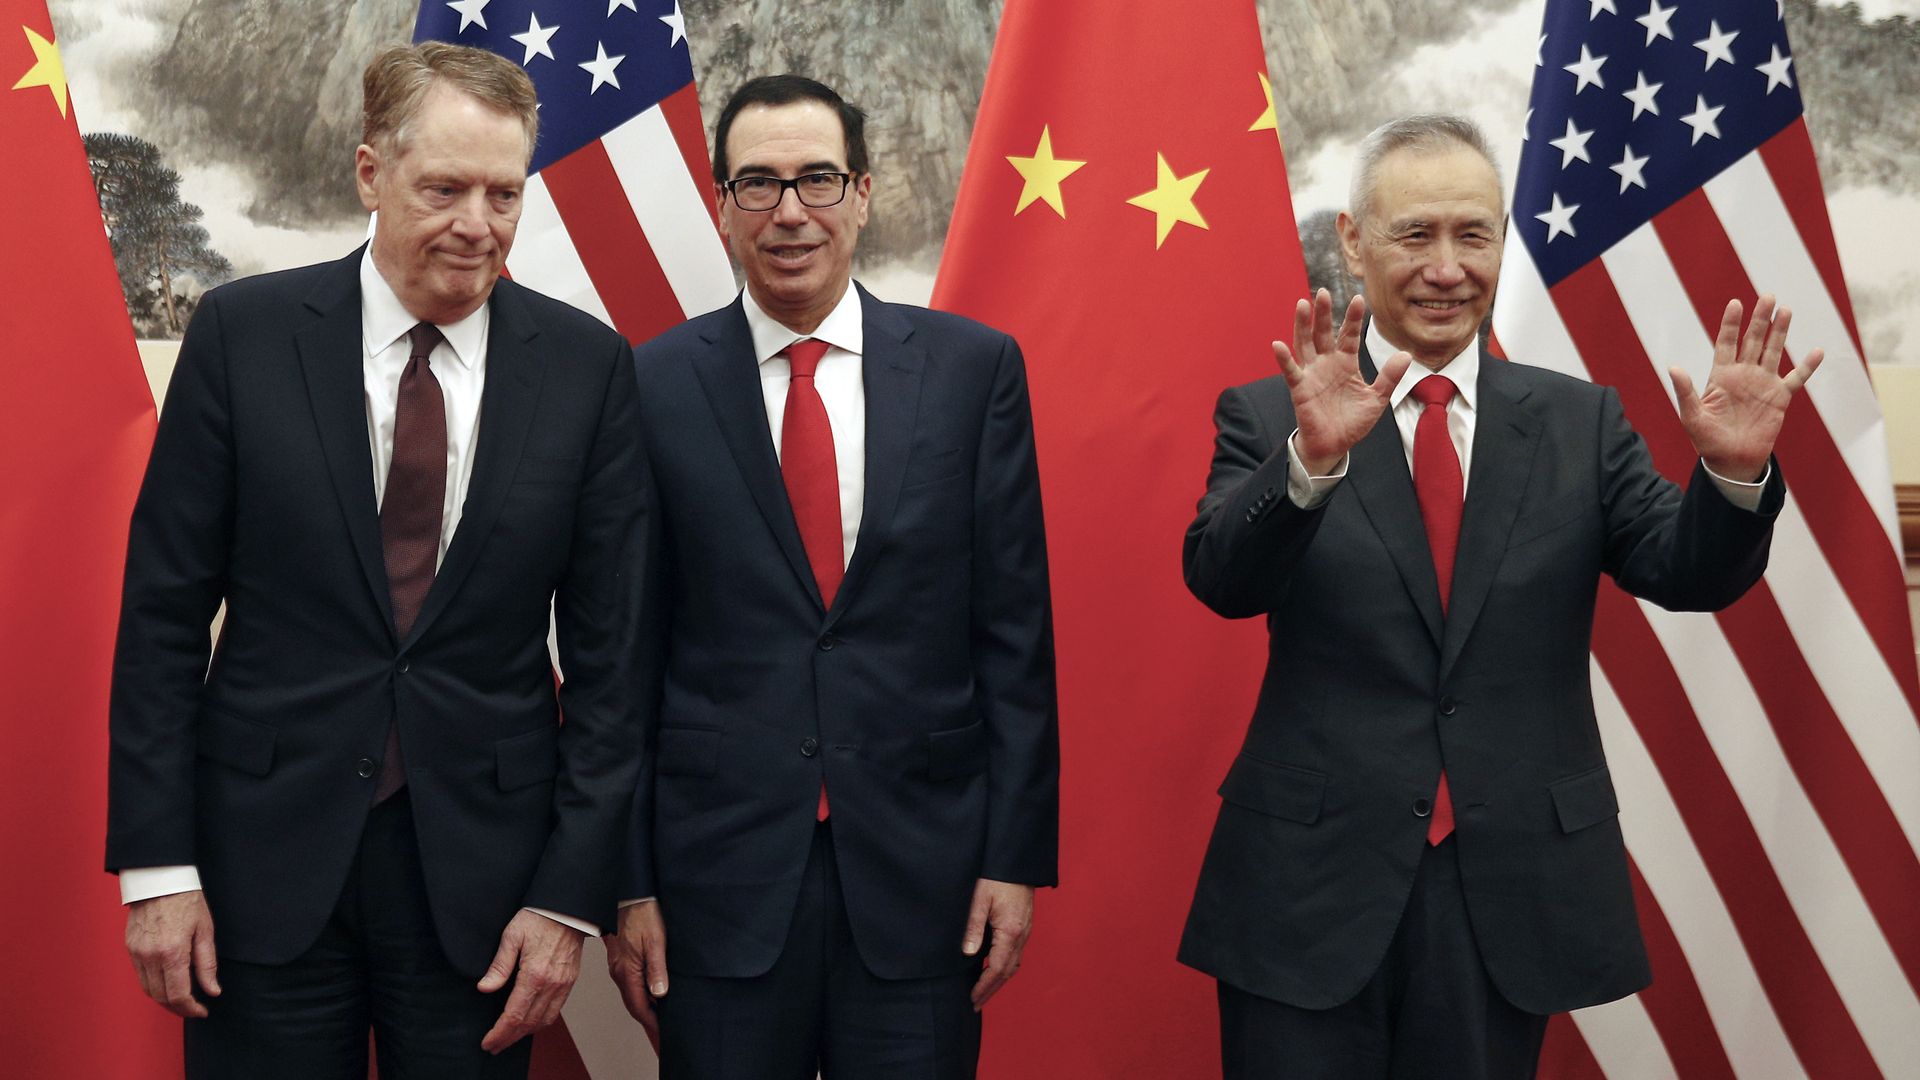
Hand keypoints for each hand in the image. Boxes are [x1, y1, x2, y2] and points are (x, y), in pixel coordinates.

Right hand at [126, 890, 220, 1017]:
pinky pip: (140, 976)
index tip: (202, 1011)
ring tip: (182, 999)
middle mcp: (150, 957)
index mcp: (172, 953)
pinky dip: (153, 985)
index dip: (190, 1009)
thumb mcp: (205, 931)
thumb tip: (213, 991)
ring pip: (148, 989)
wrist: (160, 880)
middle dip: (178, 1008)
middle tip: (194, 1008)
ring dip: (164, 999)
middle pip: (160, 997)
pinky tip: (167, 981)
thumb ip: (207, 964)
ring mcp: (137, 953)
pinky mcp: (130, 948)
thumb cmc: (187, 901)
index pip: (178, 994)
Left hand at [477, 910, 584, 1053]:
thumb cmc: (539, 917)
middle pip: (528, 1024)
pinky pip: (556, 1010)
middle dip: (509, 1038)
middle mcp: (551, 984)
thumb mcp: (511, 936)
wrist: (568, 908)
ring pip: (544, 1021)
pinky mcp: (570, 981)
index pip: (514, 1015)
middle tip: (494, 1045)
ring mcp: (563, 984)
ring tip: (510, 1037)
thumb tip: (485, 988)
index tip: (488, 1042)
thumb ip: (498, 966)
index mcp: (534, 974)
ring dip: (525, 1033)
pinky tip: (530, 1021)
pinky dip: (541, 1022)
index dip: (499, 1033)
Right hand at [608, 901, 668, 1049]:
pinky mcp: (619, 957)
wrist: (629, 895)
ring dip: (643, 1004)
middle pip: (632, 1002)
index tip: (662, 1032)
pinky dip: (639, 991)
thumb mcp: (656, 942)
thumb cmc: (643, 914)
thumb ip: (656, 969)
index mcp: (627, 970)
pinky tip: (651, 989)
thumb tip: (659, 994)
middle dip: (647, 1017)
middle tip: (662, 1027)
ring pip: (630, 992)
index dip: (650, 1021)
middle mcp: (619, 971)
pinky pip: (628, 981)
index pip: (638, 1006)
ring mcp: (617, 964)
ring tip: (660, 1012)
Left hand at [962, 878, 1033, 1010]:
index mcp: (1010, 931)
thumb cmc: (996, 877)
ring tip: (983, 991)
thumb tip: (969, 953)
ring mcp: (1025, 931)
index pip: (998, 968)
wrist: (1017, 861)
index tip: (973, 998)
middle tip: (976, 1003)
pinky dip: (1005, 966)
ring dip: (999, 980)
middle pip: (1008, 971)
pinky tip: (994, 967)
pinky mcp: (1024, 925)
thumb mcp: (979, 900)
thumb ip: (973, 927)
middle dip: (992, 989)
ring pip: (1014, 964)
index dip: (985, 986)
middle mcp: (1022, 935)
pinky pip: (1016, 953)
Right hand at [1274, 290, 1411, 474]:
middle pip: (1323, 333)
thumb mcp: (1377, 399)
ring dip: (1303, 325)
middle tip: (1323, 292)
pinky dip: (1284, 359)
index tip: (1360, 299)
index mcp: (1346, 363)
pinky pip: (1291, 371)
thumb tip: (1406, 354)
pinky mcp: (1300, 389)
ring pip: (1305, 344)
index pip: (1348, 335)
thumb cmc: (1352, 422)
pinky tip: (1278, 345)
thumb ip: (1389, 377)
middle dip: (1323, 313)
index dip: (1353, 318)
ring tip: (1303, 304)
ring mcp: (1312, 374)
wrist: (1335, 446)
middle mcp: (1326, 364)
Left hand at [1672, 295, 1822, 481]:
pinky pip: (1796, 379)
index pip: (1726, 343)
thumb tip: (1673, 368)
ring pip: (1773, 351)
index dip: (1730, 324)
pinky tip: (1817, 351)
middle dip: (1760, 319)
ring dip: (1780, 332)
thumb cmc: (1707, 440)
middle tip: (1767, 296)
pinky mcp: (1779, 398)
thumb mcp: (1692, 416)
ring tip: (1785, 310)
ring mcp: (1763, 384)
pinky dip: (1807, 366)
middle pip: (1752, 341)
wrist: (1731, 461)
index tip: (1735, 303)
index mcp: (1721, 376)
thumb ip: (1686, 391)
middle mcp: (1743, 375)